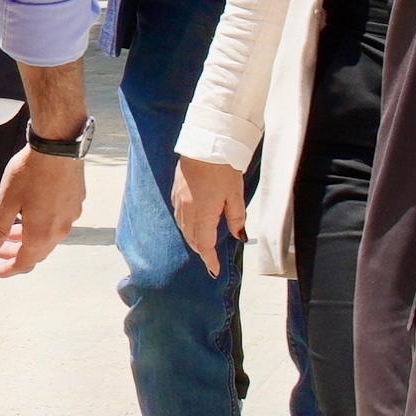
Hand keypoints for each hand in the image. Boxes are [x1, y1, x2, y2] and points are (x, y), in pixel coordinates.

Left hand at [0, 143, 84, 276]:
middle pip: (36, 252)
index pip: (23, 264)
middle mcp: (59, 230)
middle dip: (15, 253)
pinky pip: (56, 222)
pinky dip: (40, 224)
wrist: (59, 145)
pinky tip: (31, 210)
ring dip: (28, 237)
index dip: (7, 270)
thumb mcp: (5, 202)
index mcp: (41, 235)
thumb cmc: (32, 171)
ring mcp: (71, 216)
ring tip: (12, 229)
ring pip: (47, 236)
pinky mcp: (75, 202)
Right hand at [173, 158, 246, 277]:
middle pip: (192, 239)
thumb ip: (236, 217)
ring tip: (203, 244)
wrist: (205, 145)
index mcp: (203, 214)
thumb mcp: (235, 194)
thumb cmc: (222, 168)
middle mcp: (187, 211)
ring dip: (193, 239)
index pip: (205, 245)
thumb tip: (239, 235)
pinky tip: (194, 223)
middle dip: (202, 251)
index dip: (209, 259)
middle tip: (211, 259)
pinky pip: (179, 216)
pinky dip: (187, 226)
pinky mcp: (176, 193)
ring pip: (184, 229)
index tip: (214, 269)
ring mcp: (179, 202)